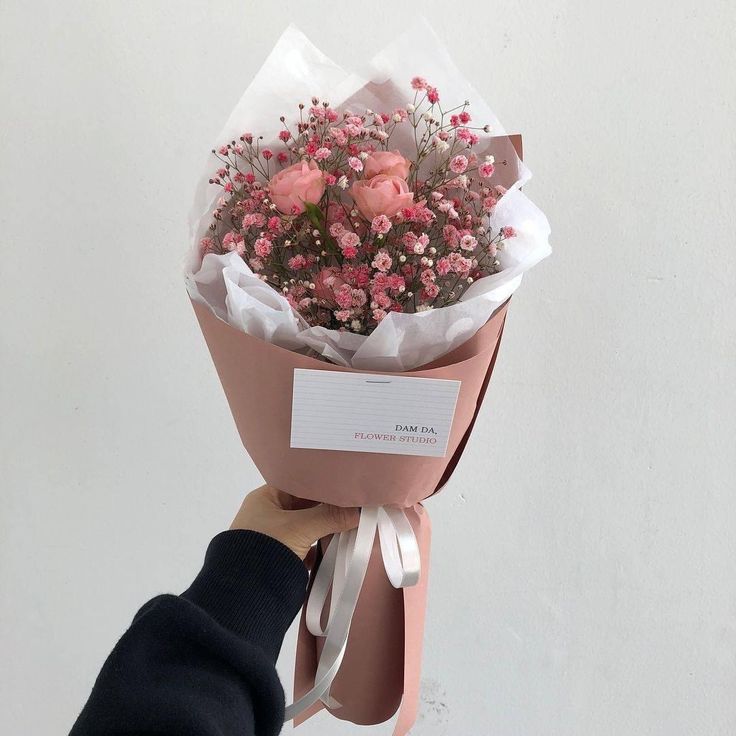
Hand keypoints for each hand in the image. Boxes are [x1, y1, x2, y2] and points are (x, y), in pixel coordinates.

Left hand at [231, 485, 359, 559]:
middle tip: (355, 504)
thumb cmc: (264, 550)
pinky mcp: (282, 556)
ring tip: (352, 523)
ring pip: (308, 525)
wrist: (244, 596)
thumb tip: (360, 509)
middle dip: (329, 507)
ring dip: (326, 527)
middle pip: (306, 504)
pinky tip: (338, 545)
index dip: (323, 483)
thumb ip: (331, 516)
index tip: (346, 486)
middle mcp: (269, 514)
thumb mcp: (300, 528)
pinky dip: (321, 545)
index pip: (300, 483)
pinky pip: (307, 545)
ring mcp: (275, 536)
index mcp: (266, 498)